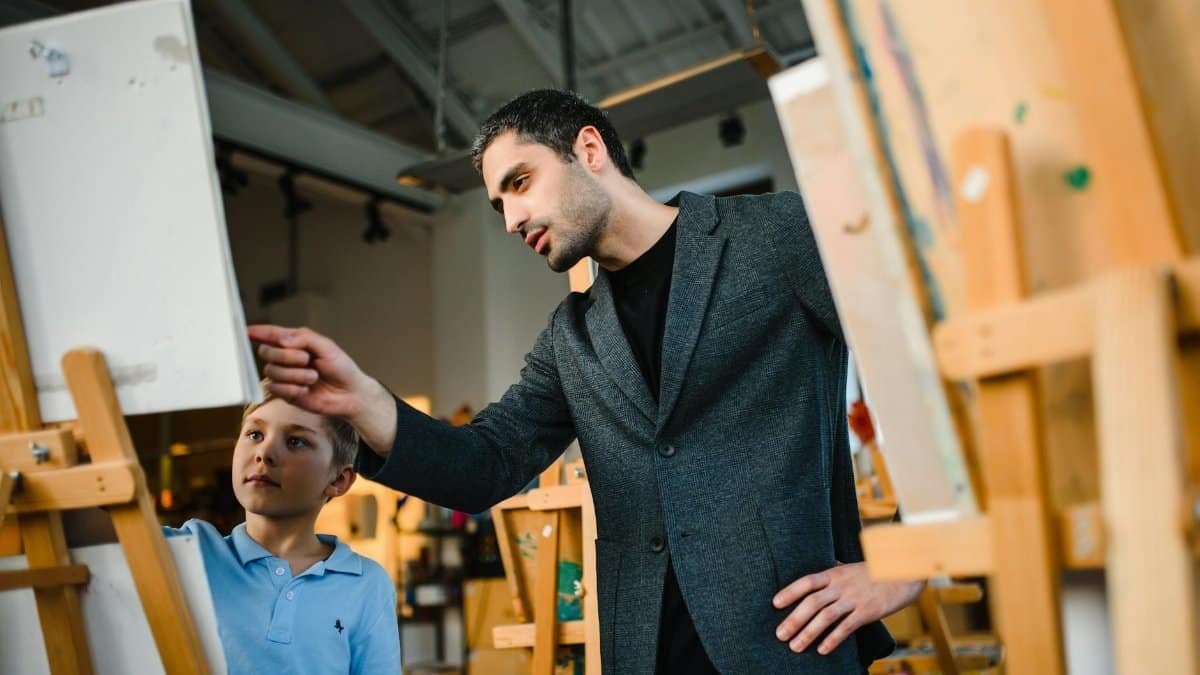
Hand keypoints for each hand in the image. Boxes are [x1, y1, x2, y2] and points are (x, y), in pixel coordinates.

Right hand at [247, 324, 396, 453]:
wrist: (350, 394)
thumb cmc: (341, 367)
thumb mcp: (326, 346)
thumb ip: (304, 338)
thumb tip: (281, 339)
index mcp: (295, 343)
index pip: (271, 335)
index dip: (258, 332)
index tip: (245, 331)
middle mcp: (287, 359)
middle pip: (266, 352)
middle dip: (285, 356)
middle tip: (306, 359)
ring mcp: (285, 377)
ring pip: (271, 372)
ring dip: (294, 374)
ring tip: (313, 377)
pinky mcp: (286, 394)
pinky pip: (277, 389)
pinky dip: (293, 388)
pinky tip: (307, 389)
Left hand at [772, 561, 922, 655]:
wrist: (905, 573)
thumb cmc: (876, 571)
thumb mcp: (852, 567)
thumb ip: (837, 569)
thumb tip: (826, 565)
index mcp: (834, 574)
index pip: (807, 581)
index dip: (790, 591)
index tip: (775, 604)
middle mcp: (841, 586)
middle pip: (812, 602)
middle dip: (793, 619)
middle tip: (779, 635)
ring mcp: (854, 599)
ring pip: (826, 617)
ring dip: (808, 633)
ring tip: (795, 646)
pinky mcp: (868, 612)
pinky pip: (847, 627)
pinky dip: (833, 639)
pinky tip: (822, 650)